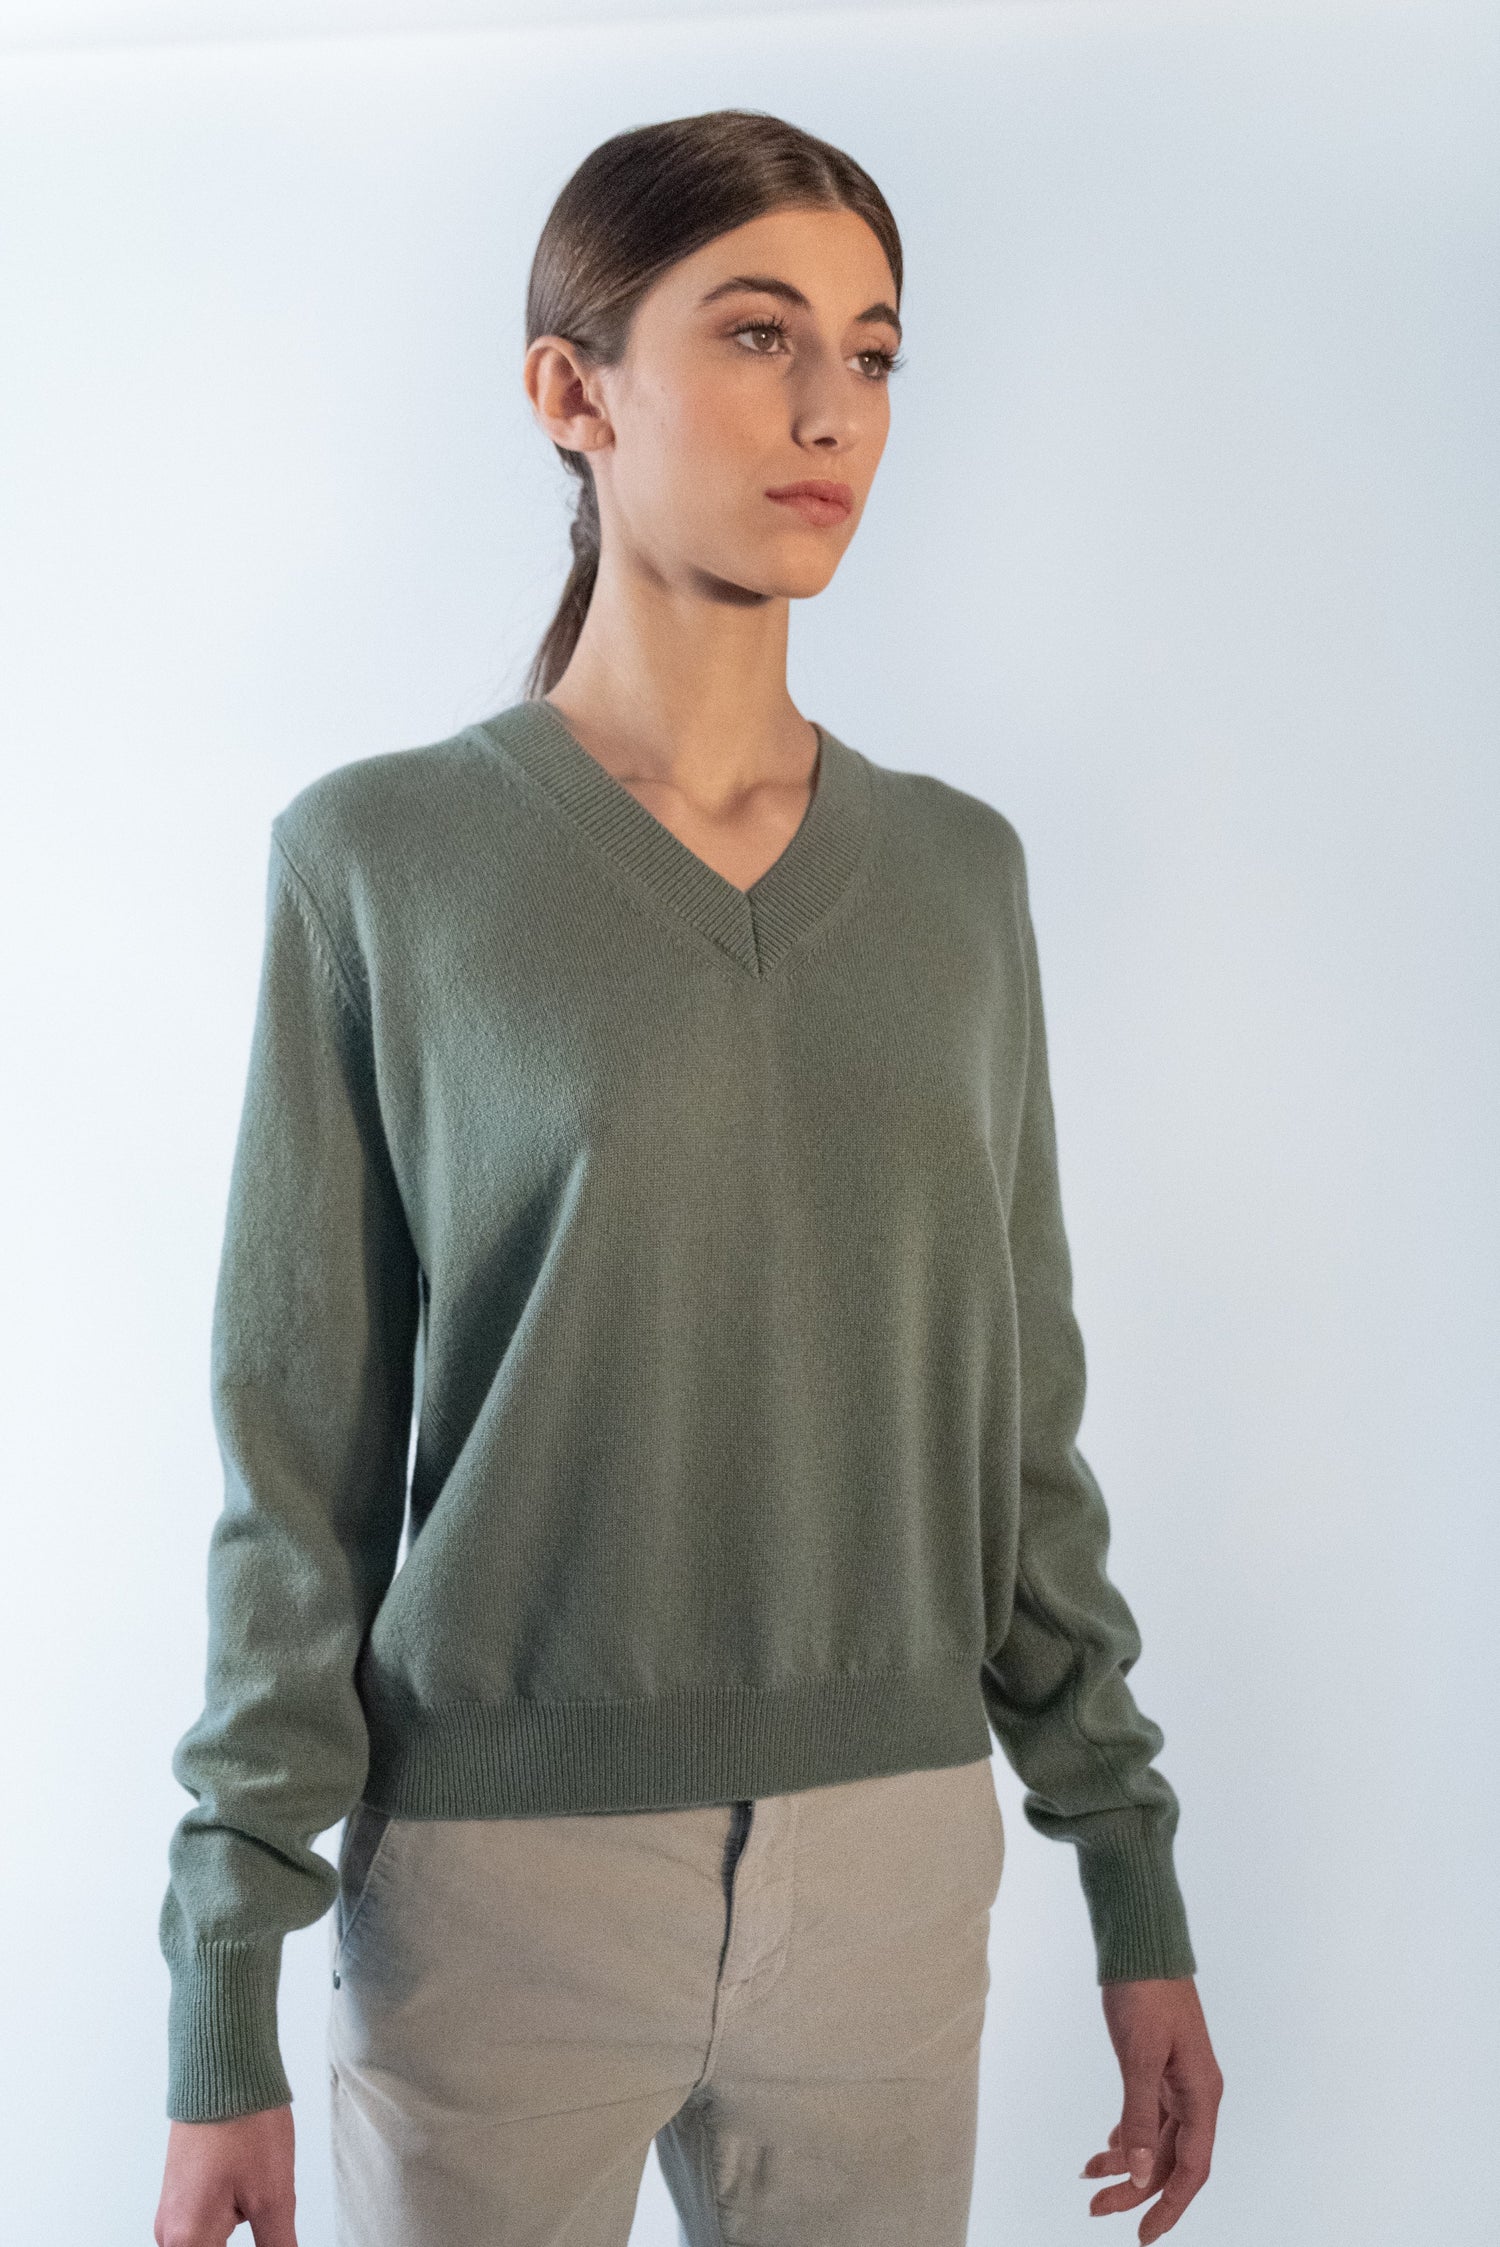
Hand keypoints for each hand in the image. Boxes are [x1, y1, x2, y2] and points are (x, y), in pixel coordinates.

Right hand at [154, 2103, 298, 2246]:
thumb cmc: (245, 2123)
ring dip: (232, 2239)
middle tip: (268, 2223)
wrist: (223, 2069)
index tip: (270, 2238)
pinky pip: (200, 2229)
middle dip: (247, 2244)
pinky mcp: (180, 2194)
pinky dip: (225, 2227)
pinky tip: (248, 2203)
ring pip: (204, 2245)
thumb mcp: (273, 2196)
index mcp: (188, 2239)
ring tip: (258, 2206)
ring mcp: (172, 2212)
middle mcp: (170, 2232)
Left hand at [1080, 1976, 1221, 2240]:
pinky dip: (1128, 2135)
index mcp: (1200, 2093)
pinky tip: (1108, 2148)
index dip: (1169, 2205)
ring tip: (1089, 2178)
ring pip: (1157, 2139)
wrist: (1141, 1942)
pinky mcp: (1161, 2066)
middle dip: (1135, 2189)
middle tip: (1095, 2208)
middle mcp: (1195, 2091)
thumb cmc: (1145, 1992)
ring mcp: (1179, 2079)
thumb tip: (1137, 2174)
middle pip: (1169, 2158)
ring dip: (1126, 2162)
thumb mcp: (1138, 2056)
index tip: (1144, 2235)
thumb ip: (1138, 2116)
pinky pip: (1149, 2115)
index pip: (1191, 2168)